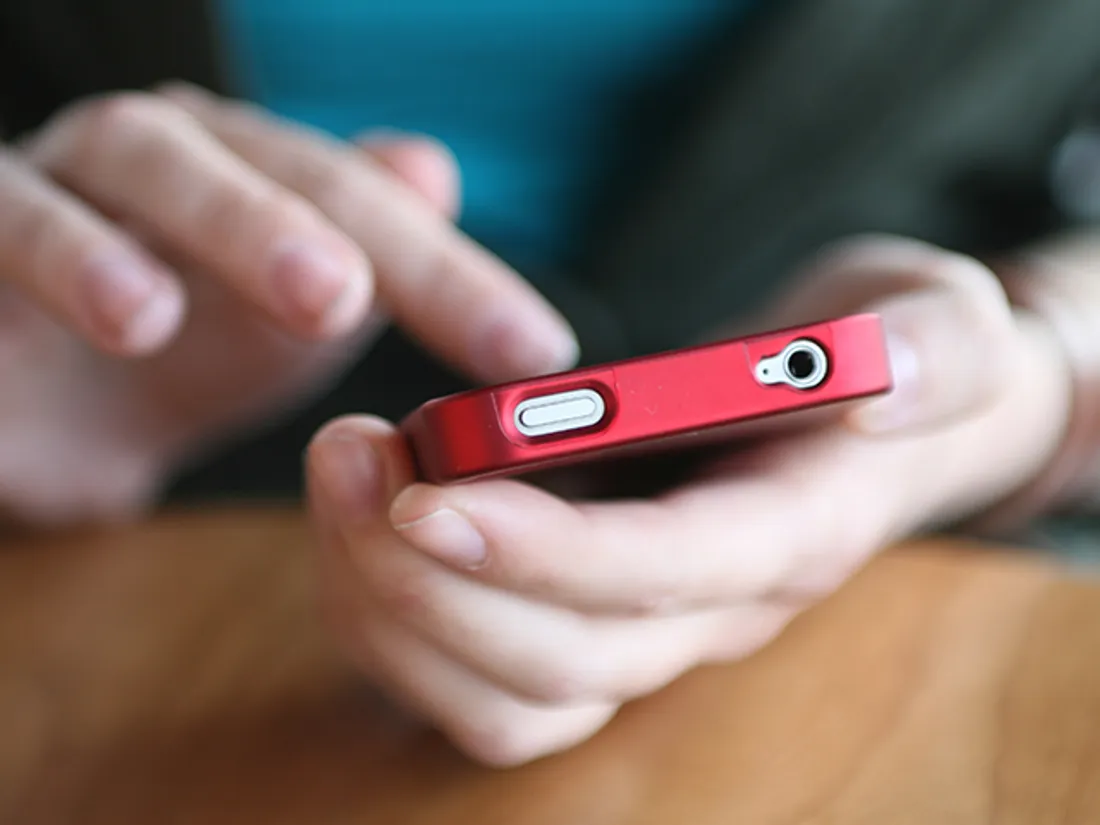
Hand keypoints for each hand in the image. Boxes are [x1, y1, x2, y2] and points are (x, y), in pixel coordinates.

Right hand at [0, 84, 575, 523]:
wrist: (40, 401)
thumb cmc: (179, 351)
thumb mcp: (287, 320)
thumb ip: (366, 256)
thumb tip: (432, 168)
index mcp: (251, 178)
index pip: (363, 208)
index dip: (449, 276)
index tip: (531, 353)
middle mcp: (158, 162)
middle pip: (239, 166)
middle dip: (289, 225)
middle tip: (342, 298)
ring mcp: (50, 190)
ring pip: (96, 176)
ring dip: (152, 236)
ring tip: (182, 317)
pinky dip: (50, 260)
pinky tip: (111, 319)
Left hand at [306, 235, 1071, 765]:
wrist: (860, 409)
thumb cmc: (885, 355)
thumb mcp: (941, 316)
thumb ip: (937, 348)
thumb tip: (873, 389)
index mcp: (792, 531)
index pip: (666, 573)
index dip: (546, 554)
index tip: (426, 491)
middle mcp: (713, 611)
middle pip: (563, 660)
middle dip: (434, 578)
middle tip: (346, 455)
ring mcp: (645, 633)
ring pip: (502, 698)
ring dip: (394, 609)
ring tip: (338, 476)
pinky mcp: (587, 625)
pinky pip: (471, 679)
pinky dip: (392, 618)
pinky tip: (357, 520)